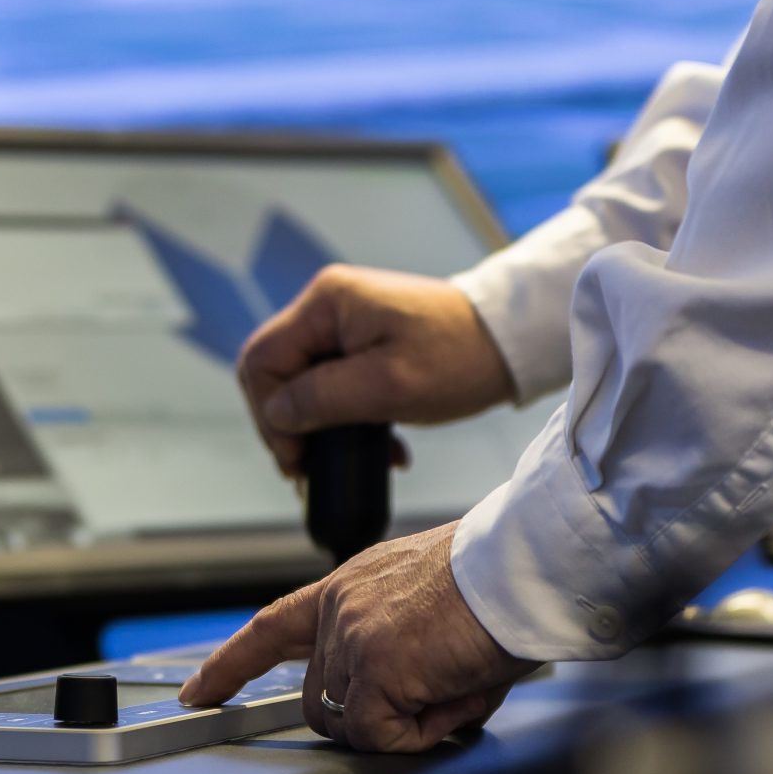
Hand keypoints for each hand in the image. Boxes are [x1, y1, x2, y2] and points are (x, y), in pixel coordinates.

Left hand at [179, 524, 538, 751]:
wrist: (524, 568)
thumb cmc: (497, 586)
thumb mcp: (425, 605)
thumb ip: (393, 647)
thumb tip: (404, 705)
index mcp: (348, 586)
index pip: (271, 627)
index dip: (230, 665)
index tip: (197, 693)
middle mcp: (338, 609)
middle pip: (322, 701)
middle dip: (370, 717)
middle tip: (438, 696)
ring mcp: (350, 639)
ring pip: (354, 724)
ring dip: (407, 722)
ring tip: (456, 683)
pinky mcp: (373, 669)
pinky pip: (382, 736)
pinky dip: (422, 733)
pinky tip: (453, 696)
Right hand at [239, 265, 516, 478]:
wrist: (509, 344)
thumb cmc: (457, 359)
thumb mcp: (387, 386)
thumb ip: (322, 399)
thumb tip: (277, 416)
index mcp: (326, 303)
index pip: (263, 360)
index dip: (268, 415)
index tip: (296, 459)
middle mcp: (328, 306)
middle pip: (276, 371)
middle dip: (287, 425)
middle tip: (309, 469)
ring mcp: (345, 323)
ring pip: (302, 382)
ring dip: (316, 427)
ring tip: (341, 465)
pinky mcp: (363, 342)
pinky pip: (331, 383)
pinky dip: (343, 419)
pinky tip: (378, 449)